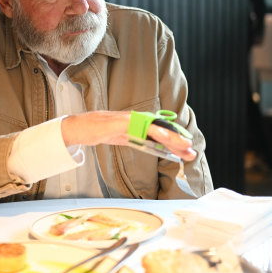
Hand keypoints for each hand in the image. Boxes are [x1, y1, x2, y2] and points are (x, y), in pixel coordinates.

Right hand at [61, 111, 196, 160]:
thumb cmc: (101, 131)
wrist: (80, 127)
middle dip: (177, 142)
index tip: (187, 152)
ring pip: (153, 127)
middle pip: (161, 131)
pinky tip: (161, 136)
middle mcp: (137, 120)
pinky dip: (150, 130)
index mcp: (139, 125)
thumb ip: (139, 141)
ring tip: (183, 145)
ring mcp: (128, 120)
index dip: (175, 143)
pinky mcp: (119, 122)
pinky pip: (138, 126)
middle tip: (191, 152)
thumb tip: (156, 148)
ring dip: (169, 137)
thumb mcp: (124, 138)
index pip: (160, 134)